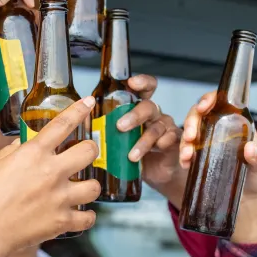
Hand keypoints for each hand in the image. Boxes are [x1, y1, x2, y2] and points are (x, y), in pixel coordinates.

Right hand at [0, 97, 100, 256]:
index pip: (63, 124)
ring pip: (94, 186)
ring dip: (89, 186)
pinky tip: (80, 214)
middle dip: (90, 150)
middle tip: (83, 155)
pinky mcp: (62, 222)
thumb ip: (12, 150)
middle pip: (89, 152)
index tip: (89, 102)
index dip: (79, 110)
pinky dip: (85, 216)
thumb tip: (24, 141)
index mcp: (33, 153)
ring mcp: (60, 198)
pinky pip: (88, 218)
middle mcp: (51, 172)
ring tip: (81, 188)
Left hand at [113, 75, 182, 201]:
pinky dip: (162, 144)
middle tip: (120, 126)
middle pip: (148, 106)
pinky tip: (157, 149)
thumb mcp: (117, 140)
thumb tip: (83, 123)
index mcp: (139, 109)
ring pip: (156, 127)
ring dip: (143, 140)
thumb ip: (104, 129)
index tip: (131, 83)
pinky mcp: (173, 142)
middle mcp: (153, 115)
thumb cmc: (132, 151)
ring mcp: (165, 127)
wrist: (155, 173)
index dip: (141, 82)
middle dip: (134, 115)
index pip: (144, 89)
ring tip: (131, 155)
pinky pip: (170, 139)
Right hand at [180, 91, 256, 242]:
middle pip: (199, 116)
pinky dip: (183, 155)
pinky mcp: (199, 159)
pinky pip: (186, 151)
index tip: (203, 107)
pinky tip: (186, 164)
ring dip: (184, 141)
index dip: (208, 100)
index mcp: (236, 123)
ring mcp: (207, 144)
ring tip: (187, 155)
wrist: (250, 201)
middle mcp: (218, 130)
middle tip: (191, 137)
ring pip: (190, 133)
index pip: (220, 103)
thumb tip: (250, 149)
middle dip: (191, 123)